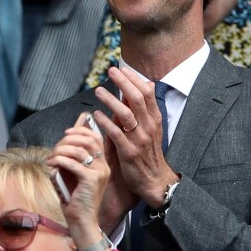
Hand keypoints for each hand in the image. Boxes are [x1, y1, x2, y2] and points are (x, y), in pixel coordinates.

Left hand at [46, 113, 109, 249]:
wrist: (82, 221)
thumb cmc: (75, 201)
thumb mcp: (73, 176)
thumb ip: (71, 160)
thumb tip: (61, 145)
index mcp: (102, 164)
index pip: (96, 137)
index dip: (81, 130)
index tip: (66, 132)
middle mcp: (104, 166)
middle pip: (88, 140)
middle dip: (68, 139)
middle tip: (55, 148)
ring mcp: (99, 172)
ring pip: (79, 150)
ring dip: (61, 150)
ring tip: (51, 158)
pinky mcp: (91, 180)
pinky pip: (73, 163)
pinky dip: (59, 161)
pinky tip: (52, 165)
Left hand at [93, 67, 179, 210]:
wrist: (154, 180)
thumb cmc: (149, 154)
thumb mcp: (151, 130)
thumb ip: (144, 110)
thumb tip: (141, 87)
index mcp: (155, 120)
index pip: (147, 93)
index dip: (135, 79)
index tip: (122, 69)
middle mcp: (149, 127)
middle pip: (138, 98)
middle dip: (124, 83)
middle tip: (111, 71)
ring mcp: (139, 140)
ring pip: (126, 114)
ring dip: (111, 101)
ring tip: (98, 90)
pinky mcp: (129, 152)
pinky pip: (116, 134)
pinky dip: (105, 123)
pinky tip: (96, 115)